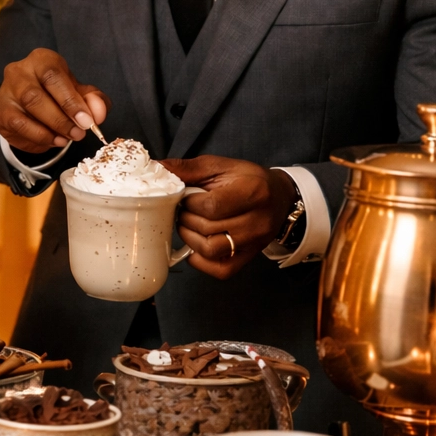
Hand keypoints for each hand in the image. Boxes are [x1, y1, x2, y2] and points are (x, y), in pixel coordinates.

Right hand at [0, 48, 109, 153]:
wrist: (29, 108)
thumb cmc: (57, 95)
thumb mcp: (79, 94)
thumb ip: (93, 101)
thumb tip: (98, 113)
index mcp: (42, 59)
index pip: (54, 75)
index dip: (71, 100)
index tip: (87, 121)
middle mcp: (20, 70)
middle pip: (37, 93)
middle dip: (62, 117)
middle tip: (79, 133)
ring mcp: (7, 90)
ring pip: (28, 109)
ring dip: (52, 127)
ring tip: (68, 138)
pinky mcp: (1, 111)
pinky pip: (19, 125)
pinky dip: (39, 136)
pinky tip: (54, 140)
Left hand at [161, 157, 295, 279]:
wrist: (279, 197)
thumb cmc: (247, 179)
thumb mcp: (220, 165)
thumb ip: (188, 168)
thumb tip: (156, 167)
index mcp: (253, 191)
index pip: (211, 206)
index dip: (190, 203)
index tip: (186, 197)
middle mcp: (257, 221)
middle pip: (208, 228)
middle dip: (186, 219)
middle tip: (183, 210)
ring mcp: (255, 242)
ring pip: (211, 250)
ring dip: (190, 238)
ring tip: (189, 225)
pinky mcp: (249, 258)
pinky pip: (220, 270)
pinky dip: (200, 261)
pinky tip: (196, 245)